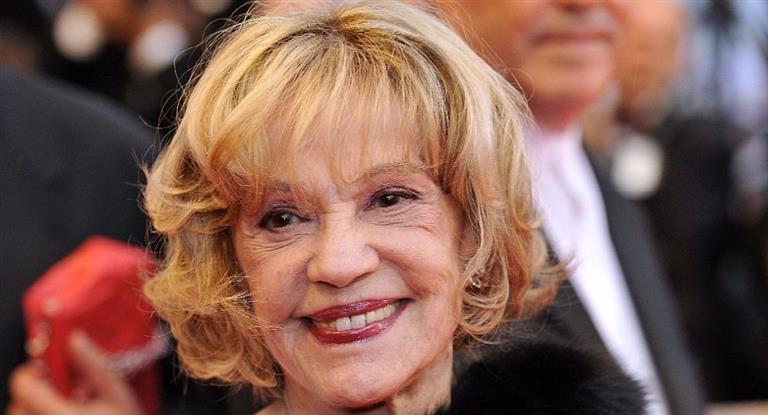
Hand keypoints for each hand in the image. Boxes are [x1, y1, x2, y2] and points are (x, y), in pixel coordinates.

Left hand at [7, 331, 143, 414]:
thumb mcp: (119, 396)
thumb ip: (94, 366)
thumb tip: (74, 338)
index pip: (23, 385)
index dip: (34, 371)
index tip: (50, 371)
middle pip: (17, 404)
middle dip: (36, 394)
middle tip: (62, 396)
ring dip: (33, 411)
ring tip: (62, 413)